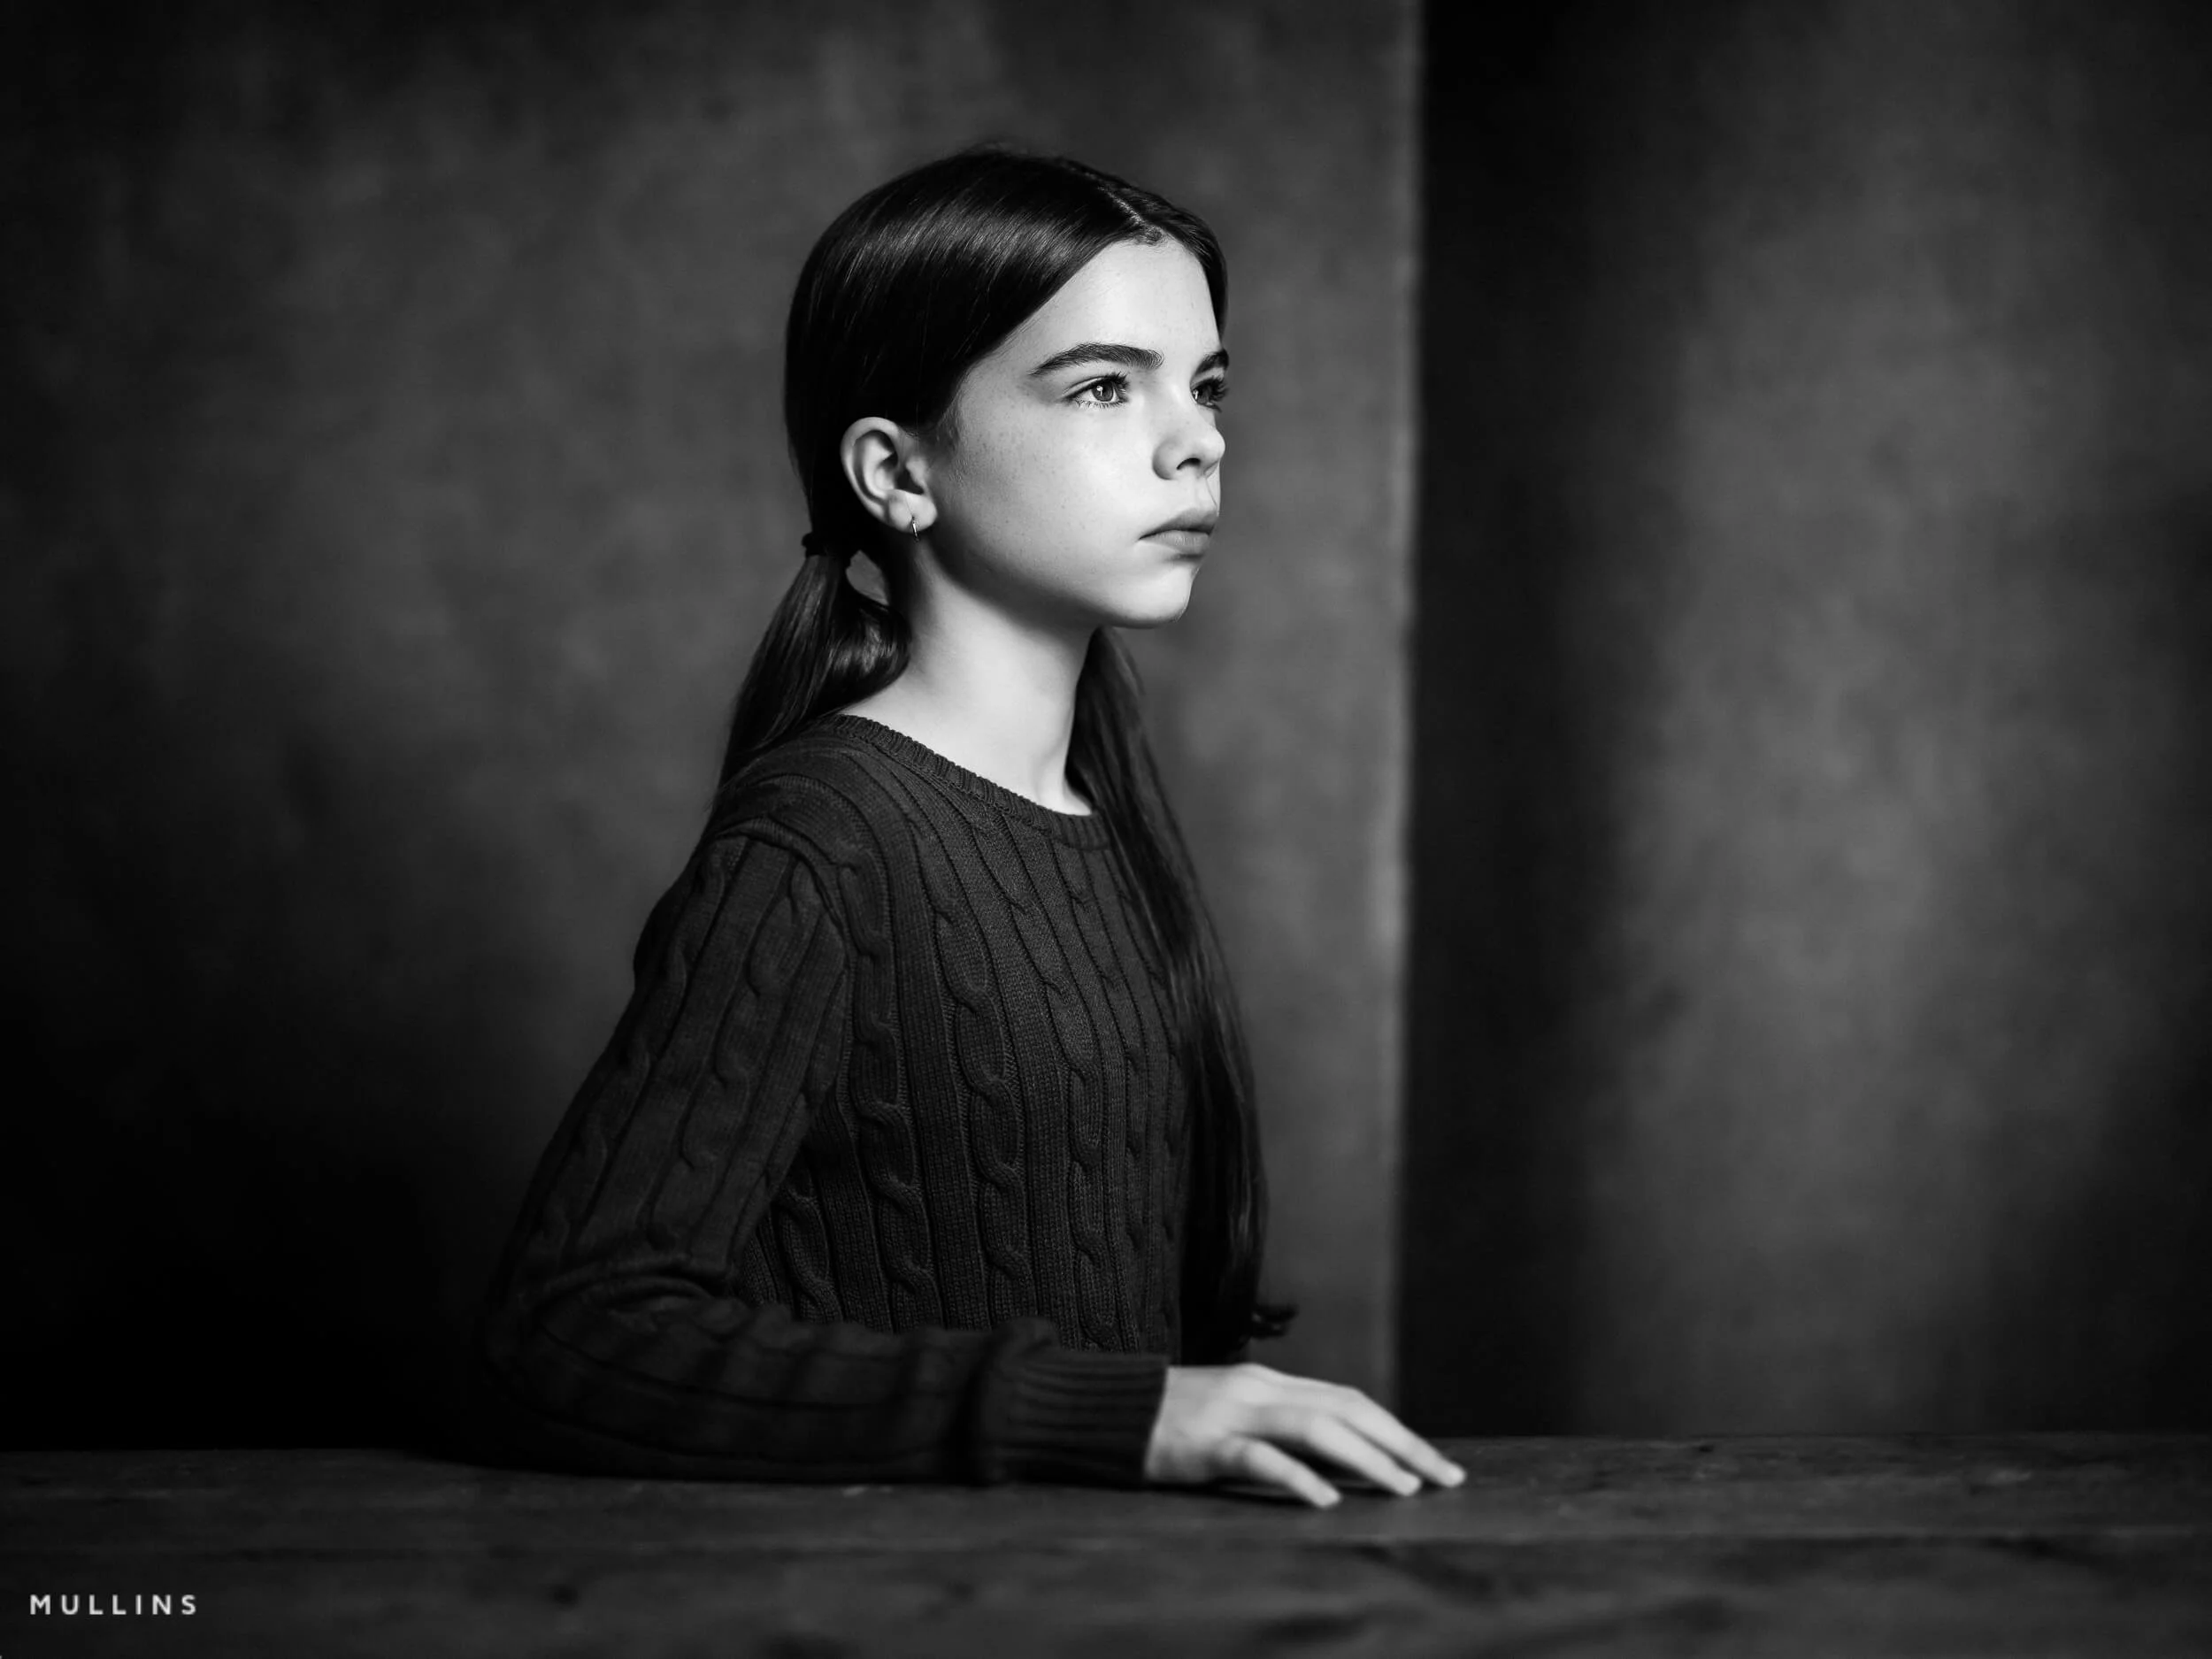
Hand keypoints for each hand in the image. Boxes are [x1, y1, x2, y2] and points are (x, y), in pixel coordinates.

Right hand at [1142, 1363, 1465, 1507]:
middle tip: (1446, 1477)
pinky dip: (1297, 1477)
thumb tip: (1336, 1455)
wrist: (1102, 1408)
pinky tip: (1326, 1500)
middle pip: (1348, 1409)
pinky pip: (1258, 1457)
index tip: (1435, 1463)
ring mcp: (1232, 1412)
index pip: (1350, 1400)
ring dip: (1367, 1459)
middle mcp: (1260, 1388)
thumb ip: (1276, 1424)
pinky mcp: (1203, 1444)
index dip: (1397, 1430)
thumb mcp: (1231, 1413)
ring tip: (1404, 1488)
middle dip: (1403, 1444)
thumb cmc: (1168, 1420)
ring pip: (1316, 1428)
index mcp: (1269, 1382)